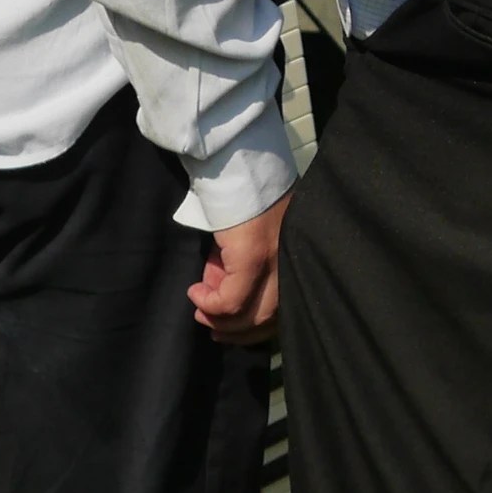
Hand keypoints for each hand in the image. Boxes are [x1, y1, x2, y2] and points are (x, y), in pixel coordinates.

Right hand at [188, 196, 288, 342]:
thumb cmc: (240, 193)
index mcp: (296, 254)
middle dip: (240, 330)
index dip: (257, 323)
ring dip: (223, 320)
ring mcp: (276, 258)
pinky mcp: (254, 254)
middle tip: (214, 329)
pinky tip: (196, 293)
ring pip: (255, 313)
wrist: (235, 162)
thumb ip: (239, 263)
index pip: (286, 306)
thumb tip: (220, 287)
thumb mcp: (245, 236)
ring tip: (201, 311)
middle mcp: (292, 259)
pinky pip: (233, 298)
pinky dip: (212, 304)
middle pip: (272, 316)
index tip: (230, 323)